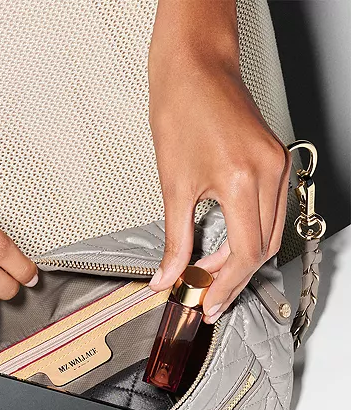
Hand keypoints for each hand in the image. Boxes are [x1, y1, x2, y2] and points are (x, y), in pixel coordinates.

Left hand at [147, 3, 290, 322]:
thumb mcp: (172, 185)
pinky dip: (250, 234)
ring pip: (271, 233)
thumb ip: (174, 239)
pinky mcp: (276, 160)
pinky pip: (271, 211)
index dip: (226, 285)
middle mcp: (269, 172)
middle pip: (263, 248)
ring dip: (242, 258)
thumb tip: (166, 276)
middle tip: (206, 296)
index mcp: (242, 179)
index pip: (245, 253)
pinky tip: (225, 245)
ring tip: (210, 274)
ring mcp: (278, 165)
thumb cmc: (180, 111)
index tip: (208, 304)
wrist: (194, 69)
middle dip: (234, 278)